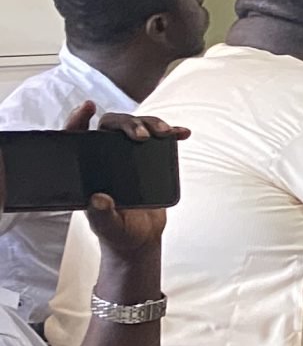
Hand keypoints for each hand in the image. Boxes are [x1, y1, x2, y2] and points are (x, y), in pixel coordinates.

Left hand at [69, 108, 187, 258]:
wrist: (141, 238)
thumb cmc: (117, 231)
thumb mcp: (106, 226)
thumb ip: (101, 215)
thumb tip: (98, 199)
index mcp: (88, 168)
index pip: (77, 136)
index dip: (78, 118)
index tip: (88, 107)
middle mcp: (105, 156)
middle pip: (112, 126)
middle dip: (127, 123)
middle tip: (142, 136)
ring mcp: (128, 156)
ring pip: (136, 127)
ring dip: (151, 122)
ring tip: (165, 132)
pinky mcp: (149, 160)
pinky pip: (160, 141)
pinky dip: (172, 134)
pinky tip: (182, 134)